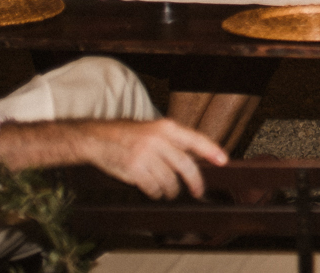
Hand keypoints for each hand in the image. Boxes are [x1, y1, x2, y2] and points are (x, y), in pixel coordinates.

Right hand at [82, 118, 227, 198]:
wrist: (96, 138)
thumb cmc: (126, 134)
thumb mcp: (152, 129)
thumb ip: (171, 140)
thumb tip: (194, 155)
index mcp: (165, 127)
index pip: (194, 139)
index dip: (211, 150)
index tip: (223, 160)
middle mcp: (157, 140)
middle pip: (185, 165)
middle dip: (195, 182)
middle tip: (198, 191)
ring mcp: (145, 155)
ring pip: (169, 180)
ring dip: (171, 190)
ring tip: (170, 192)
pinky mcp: (134, 170)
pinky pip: (153, 188)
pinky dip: (156, 193)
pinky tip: (154, 191)